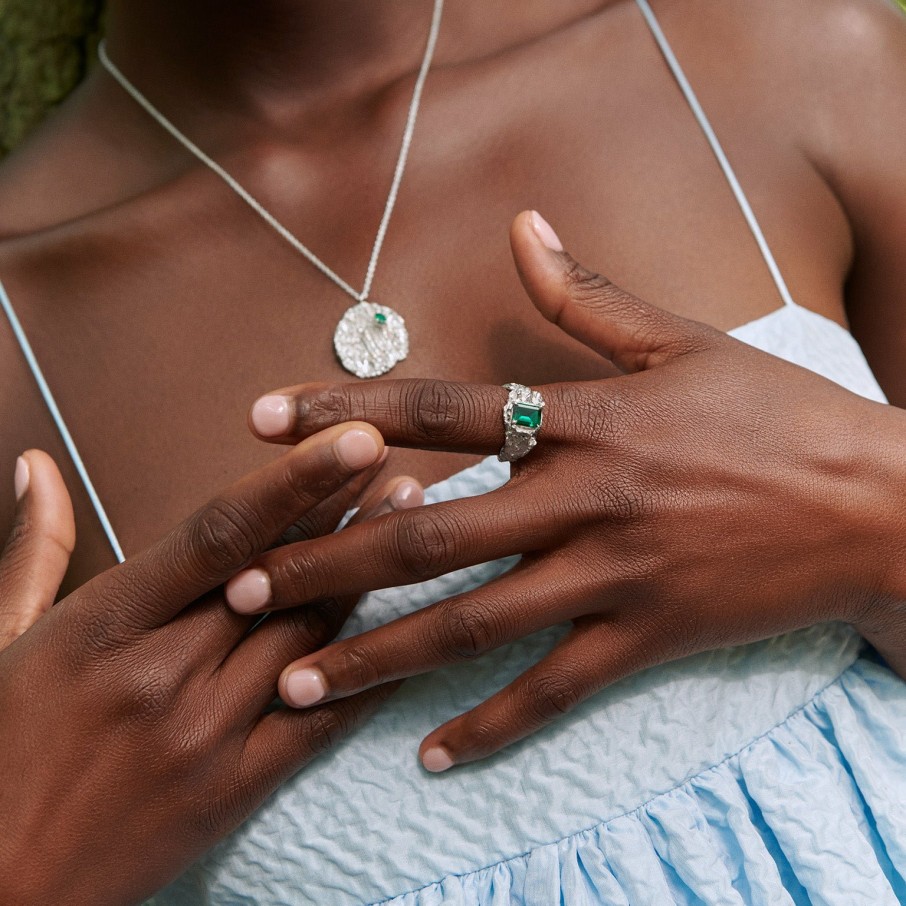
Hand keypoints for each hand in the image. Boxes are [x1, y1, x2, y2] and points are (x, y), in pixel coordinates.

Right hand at [0, 426, 422, 904]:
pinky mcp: (235, 788)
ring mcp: (207, 733)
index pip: (220, 531)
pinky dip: (370, 672)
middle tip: (391, 459)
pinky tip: (409, 630)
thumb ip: (34, 548)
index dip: (294, 480)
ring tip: (410, 519)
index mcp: (106, 624)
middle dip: (343, 509)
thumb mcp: (3, 637)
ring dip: (367, 572)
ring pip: (310, 634)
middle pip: (280, 574)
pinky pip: (322, 720)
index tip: (348, 439)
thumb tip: (37, 465)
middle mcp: (165, 673)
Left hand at [229, 211, 905, 771]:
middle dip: (326, 560)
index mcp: (580, 420)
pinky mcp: (642, 639)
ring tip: (292, 686)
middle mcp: (579, 500)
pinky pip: (551, 692)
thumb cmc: (772, 415)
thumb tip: (524, 226)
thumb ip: (587, 296)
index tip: (262, 423)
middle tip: (239, 584)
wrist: (874, 503)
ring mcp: (608, 578)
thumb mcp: (679, 343)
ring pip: (469, 623)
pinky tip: (428, 755)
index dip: (344, 410)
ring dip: (374, 656)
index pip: (438, 409)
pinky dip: (488, 726)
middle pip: (426, 531)